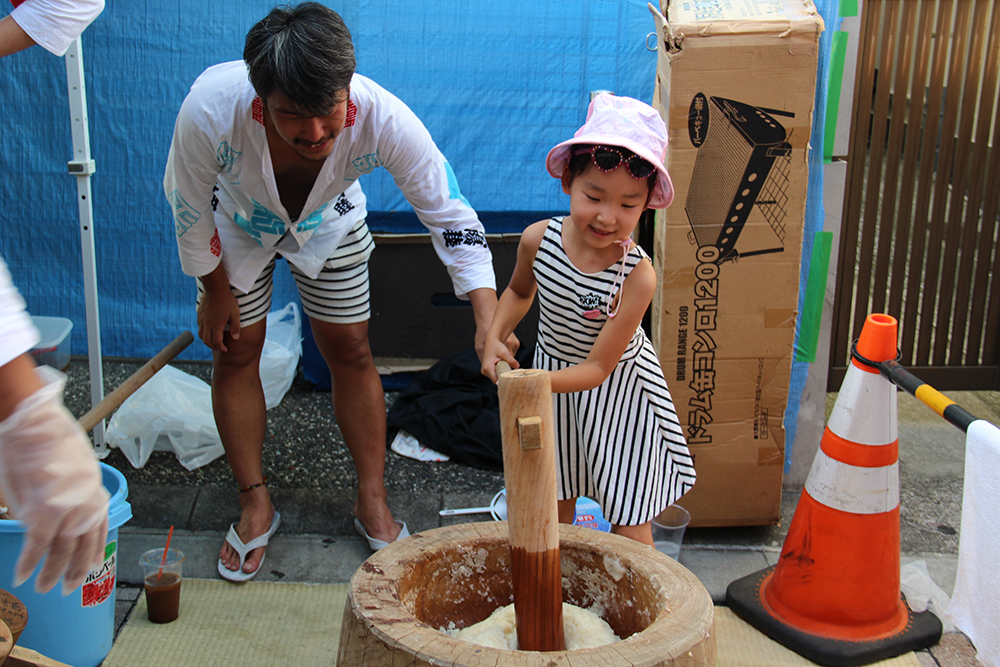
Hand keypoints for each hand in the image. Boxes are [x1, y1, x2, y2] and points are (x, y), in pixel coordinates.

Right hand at [0, 367, 109, 594]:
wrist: (34, 424)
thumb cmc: (50, 436)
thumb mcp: (74, 463)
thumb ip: (69, 490)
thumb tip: (55, 510)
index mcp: (94, 490)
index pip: (99, 527)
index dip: (94, 549)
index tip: (89, 565)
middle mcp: (85, 503)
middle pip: (82, 545)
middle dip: (74, 570)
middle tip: (67, 588)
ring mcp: (65, 509)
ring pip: (60, 551)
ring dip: (51, 573)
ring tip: (45, 588)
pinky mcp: (43, 512)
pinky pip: (36, 546)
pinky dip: (28, 564)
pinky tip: (22, 576)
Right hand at [197, 283, 240, 351]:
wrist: (215, 287)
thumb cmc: (227, 300)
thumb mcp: (235, 313)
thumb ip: (235, 327)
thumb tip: (235, 338)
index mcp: (216, 325)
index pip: (216, 342)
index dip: (221, 348)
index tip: (225, 349)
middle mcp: (207, 324)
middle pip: (207, 341)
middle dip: (213, 347)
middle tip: (219, 348)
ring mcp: (202, 319)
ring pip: (201, 335)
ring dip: (207, 340)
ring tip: (213, 341)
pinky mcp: (199, 314)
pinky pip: (199, 327)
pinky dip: (203, 332)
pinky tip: (209, 330)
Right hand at [481, 336, 519, 383]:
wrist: (491, 341)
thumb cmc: (497, 346)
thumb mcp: (505, 352)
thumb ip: (511, 360)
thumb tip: (517, 367)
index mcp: (487, 368)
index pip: (496, 381)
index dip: (504, 381)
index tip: (511, 380)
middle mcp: (484, 371)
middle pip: (496, 380)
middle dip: (504, 378)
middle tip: (512, 375)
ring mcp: (485, 371)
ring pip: (495, 378)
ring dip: (501, 375)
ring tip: (508, 370)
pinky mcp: (487, 370)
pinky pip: (494, 375)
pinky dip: (499, 373)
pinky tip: (504, 369)